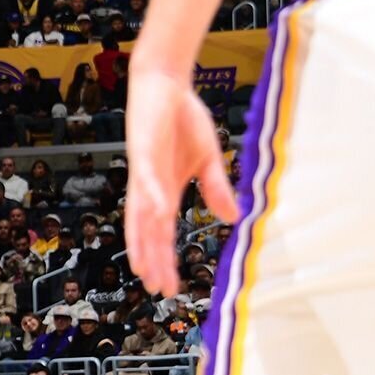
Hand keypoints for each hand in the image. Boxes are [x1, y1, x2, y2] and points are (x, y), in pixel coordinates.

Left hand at [125, 68, 237, 296]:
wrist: (166, 84)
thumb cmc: (182, 120)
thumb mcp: (207, 159)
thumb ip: (216, 189)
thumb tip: (233, 219)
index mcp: (165, 190)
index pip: (162, 233)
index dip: (165, 260)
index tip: (170, 288)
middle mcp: (149, 188)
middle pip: (148, 233)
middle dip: (153, 261)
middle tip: (158, 290)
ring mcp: (143, 171)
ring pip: (141, 214)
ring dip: (144, 241)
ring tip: (147, 268)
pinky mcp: (142, 151)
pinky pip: (147, 178)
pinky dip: (152, 198)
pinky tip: (158, 216)